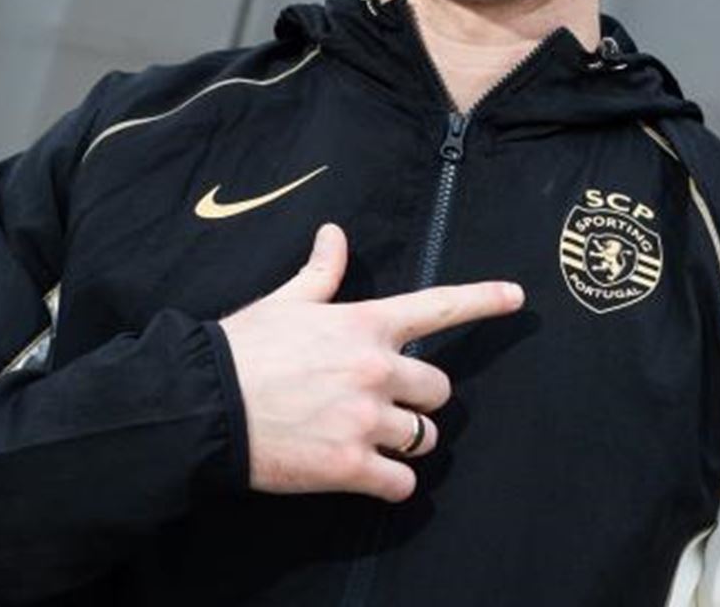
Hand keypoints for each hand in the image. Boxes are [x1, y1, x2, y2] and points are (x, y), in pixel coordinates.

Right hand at [218, 223, 523, 501]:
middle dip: (418, 399)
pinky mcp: (351, 467)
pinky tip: (370, 476)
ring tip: (372, 439)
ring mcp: (366, 420)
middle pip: (438, 389)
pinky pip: (402, 484)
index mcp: (365, 325)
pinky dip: (392, 484)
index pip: (438, 307)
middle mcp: (376, 369)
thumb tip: (334, 235)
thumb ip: (320, 273)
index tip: (516, 297)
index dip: (482, 300)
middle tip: (384, 403)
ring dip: (407, 441)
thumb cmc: (242, 349)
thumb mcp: (285, 302)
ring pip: (424, 438)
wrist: (203, 405)